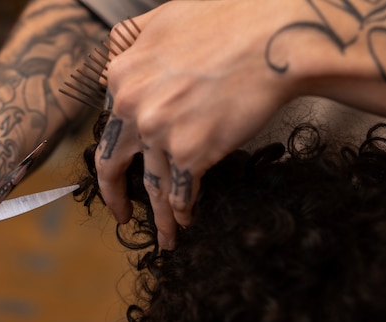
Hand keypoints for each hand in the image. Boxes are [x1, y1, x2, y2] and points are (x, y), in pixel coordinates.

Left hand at [95, 1, 302, 248]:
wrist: (275, 37)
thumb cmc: (228, 22)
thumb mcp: (161, 21)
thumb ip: (130, 47)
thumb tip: (112, 73)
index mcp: (121, 77)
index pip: (110, 127)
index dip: (115, 151)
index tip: (120, 169)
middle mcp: (132, 107)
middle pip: (113, 164)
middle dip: (116, 197)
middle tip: (122, 214)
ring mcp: (159, 132)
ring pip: (153, 186)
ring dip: (160, 217)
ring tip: (166, 236)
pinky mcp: (191, 152)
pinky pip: (182, 192)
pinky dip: (185, 211)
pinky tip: (187, 222)